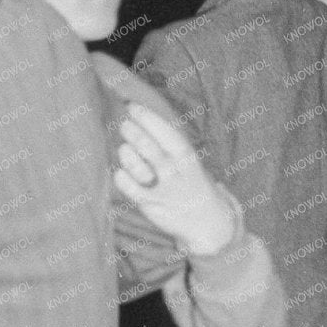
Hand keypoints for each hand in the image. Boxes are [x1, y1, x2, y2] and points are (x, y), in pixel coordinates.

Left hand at [113, 103, 236, 257]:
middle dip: (133, 133)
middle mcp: (175, 172)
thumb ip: (167, 141)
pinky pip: (131, 190)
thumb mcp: (187, 159)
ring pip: (138, 168)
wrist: (206, 220)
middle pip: (149, 148)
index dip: (147, 117)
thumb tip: (140, 115)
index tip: (132, 106)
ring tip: (124, 149)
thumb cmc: (190, 181)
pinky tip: (120, 173)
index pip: (165, 132)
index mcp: (187, 156)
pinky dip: (122, 179)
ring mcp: (164, 190)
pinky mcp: (152, 206)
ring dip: (127, 154)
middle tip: (125, 126)